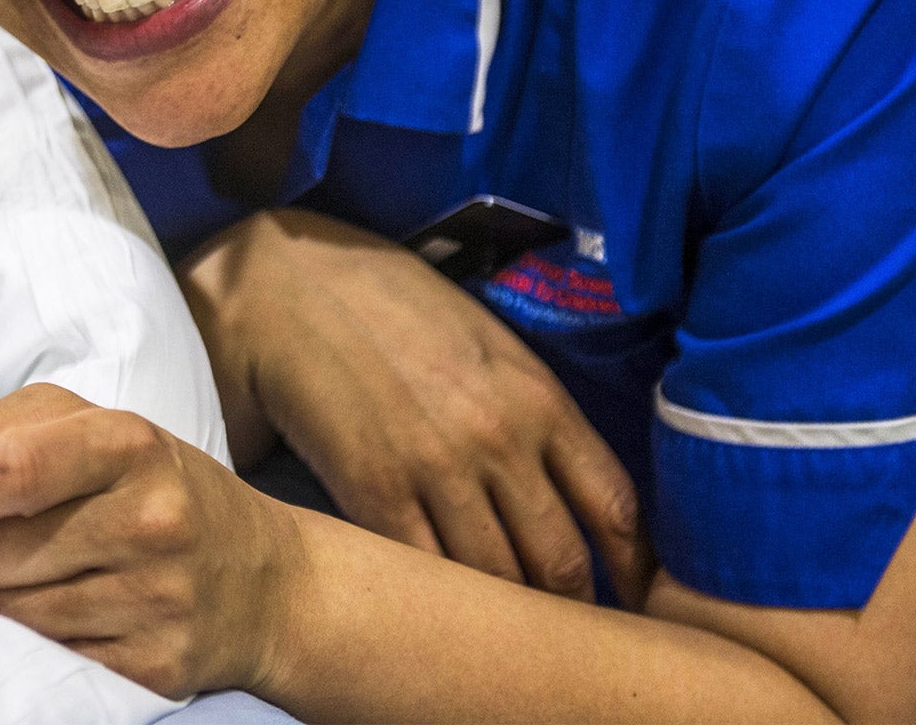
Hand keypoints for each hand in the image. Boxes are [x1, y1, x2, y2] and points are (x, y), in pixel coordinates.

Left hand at [0, 384, 300, 700]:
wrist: (265, 581)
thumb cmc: (153, 487)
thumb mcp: (88, 427)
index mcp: (128, 444)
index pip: (13, 468)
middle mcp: (149, 520)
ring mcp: (155, 600)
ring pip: (2, 613)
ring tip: (34, 570)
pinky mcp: (154, 668)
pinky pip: (41, 659)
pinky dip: (29, 638)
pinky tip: (62, 610)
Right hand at [180, 206, 651, 605]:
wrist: (285, 277)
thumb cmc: (382, 294)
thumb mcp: (481, 336)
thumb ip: (525, 406)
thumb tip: (553, 479)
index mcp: (538, 396)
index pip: (615, 508)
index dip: (630, 568)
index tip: (628, 596)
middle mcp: (501, 439)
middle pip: (561, 563)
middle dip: (568, 608)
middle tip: (561, 634)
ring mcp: (437, 468)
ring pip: (497, 582)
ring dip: (504, 618)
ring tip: (499, 638)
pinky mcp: (372, 488)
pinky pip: (425, 572)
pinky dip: (438, 604)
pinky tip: (436, 614)